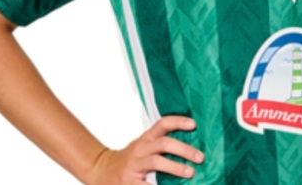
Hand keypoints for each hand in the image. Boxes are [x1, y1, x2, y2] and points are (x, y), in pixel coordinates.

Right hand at [87, 116, 204, 183]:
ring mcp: (134, 165)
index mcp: (146, 138)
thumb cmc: (130, 159)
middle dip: (184, 149)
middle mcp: (141, 148)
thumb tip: (190, 148)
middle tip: (200, 157)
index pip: (163, 124)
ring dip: (175, 167)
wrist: (101, 170)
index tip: (194, 124)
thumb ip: (160, 144)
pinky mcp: (129, 181)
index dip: (178, 121)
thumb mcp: (143, 147)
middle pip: (164, 143)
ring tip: (190, 173)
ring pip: (157, 161)